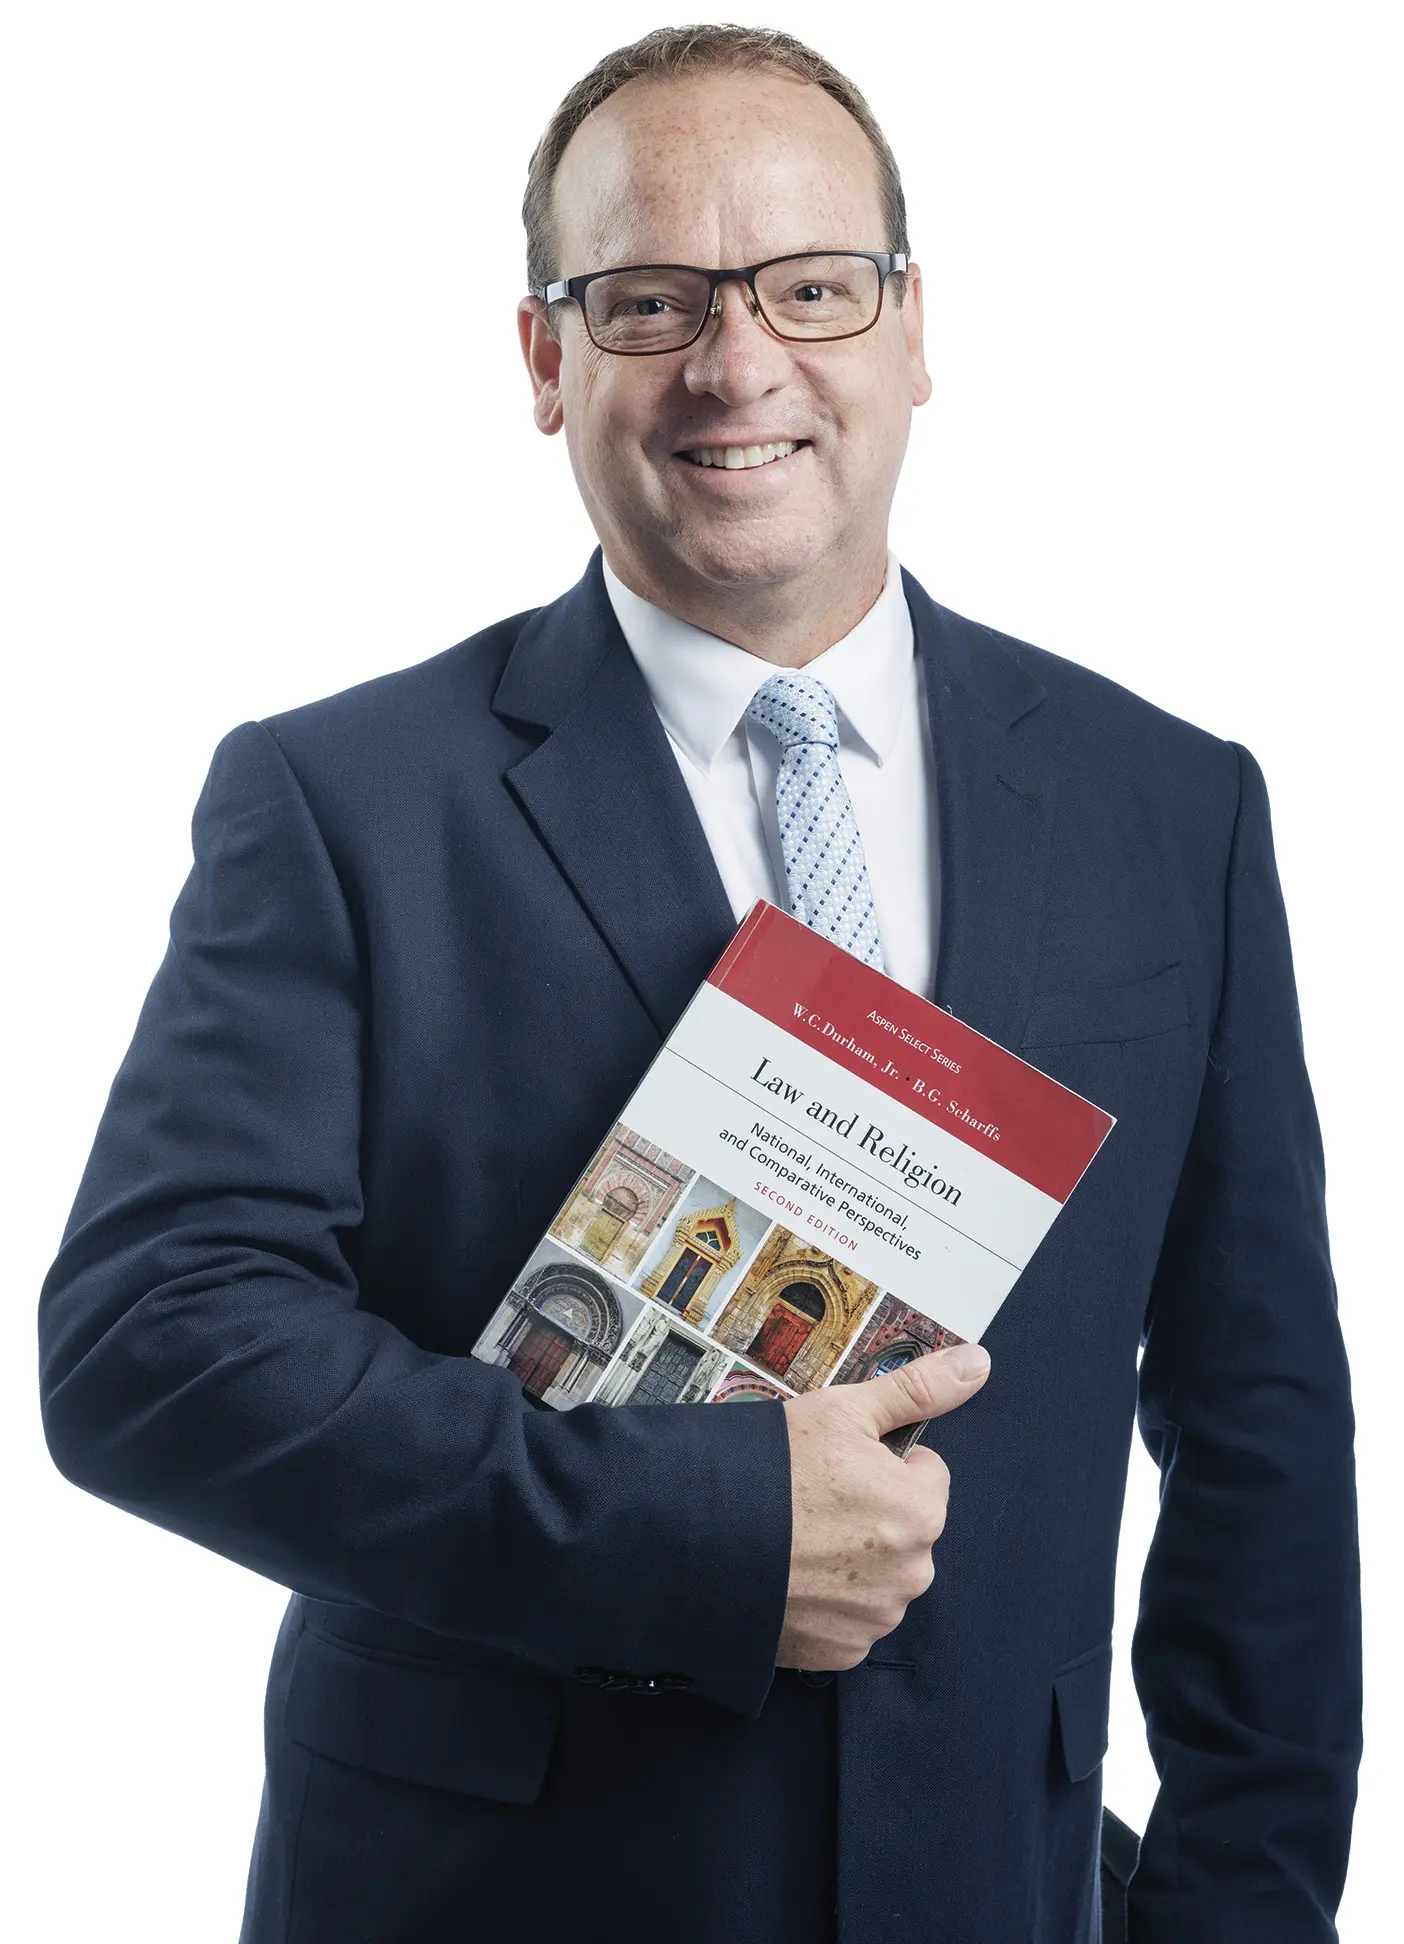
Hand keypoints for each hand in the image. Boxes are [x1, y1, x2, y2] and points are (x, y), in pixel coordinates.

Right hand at [775, 1341, 990, 1670]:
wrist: (699, 1539)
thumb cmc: (771, 1472)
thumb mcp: (843, 1411)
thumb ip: (918, 1389)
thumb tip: (977, 1363)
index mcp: (920, 1512)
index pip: (924, 1477)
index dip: (882, 1463)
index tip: (839, 1465)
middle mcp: (910, 1574)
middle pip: (903, 1529)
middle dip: (870, 1513)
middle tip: (813, 1499)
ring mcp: (875, 1618)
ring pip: (878, 1575)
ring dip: (851, 1559)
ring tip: (798, 1538)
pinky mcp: (841, 1652)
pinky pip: (849, 1618)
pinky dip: (827, 1601)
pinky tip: (793, 1575)